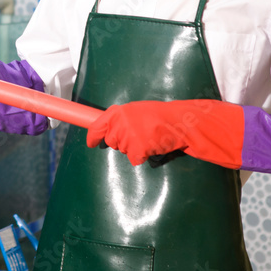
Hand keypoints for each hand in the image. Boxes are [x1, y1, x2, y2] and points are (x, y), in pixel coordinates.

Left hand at [85, 99, 243, 167]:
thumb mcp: (136, 110)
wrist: (179, 122)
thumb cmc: (160, 115)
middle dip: (123, 142)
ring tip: (149, 137)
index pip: (97, 125)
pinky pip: (135, 159)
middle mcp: (119, 122)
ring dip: (135, 148)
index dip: (93, 136)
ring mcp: (127, 136)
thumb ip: (121, 118)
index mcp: (118, 111)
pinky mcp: (136, 150)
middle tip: (140, 134)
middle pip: (112, 142)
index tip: (91, 143)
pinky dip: (143, 156)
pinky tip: (153, 145)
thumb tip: (109, 129)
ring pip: (124, 151)